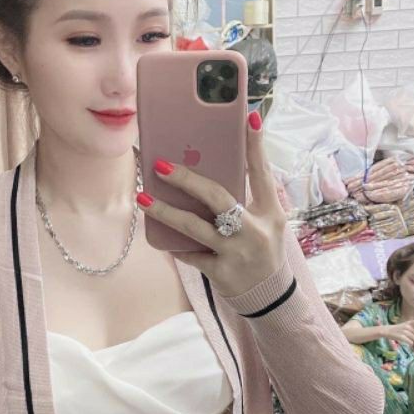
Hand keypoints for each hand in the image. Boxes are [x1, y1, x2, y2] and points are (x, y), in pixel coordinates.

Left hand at [136, 111, 286, 298]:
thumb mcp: (268, 223)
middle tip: (160, 166)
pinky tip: (159, 235)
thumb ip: (249, 199)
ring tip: (143, 198)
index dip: (256, 146)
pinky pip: (190, 254)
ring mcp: (236, 253)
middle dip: (187, 180)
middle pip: (218, 198)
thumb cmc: (263, 250)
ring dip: (165, 212)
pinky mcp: (221, 273)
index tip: (249, 117)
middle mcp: (254, 230)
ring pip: (194, 228)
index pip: (262, 173)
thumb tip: (213, 169)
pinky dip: (175, 244)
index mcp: (270, 212)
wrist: (270, 297)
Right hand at [384, 320, 413, 346]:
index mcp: (409, 323)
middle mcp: (407, 326)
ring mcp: (404, 331)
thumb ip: (412, 329)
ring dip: (412, 341)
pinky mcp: (401, 336)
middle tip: (412, 339)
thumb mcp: (404, 327)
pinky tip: (405, 342)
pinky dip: (409, 343)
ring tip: (407, 340)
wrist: (386, 331)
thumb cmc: (396, 330)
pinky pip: (410, 342)